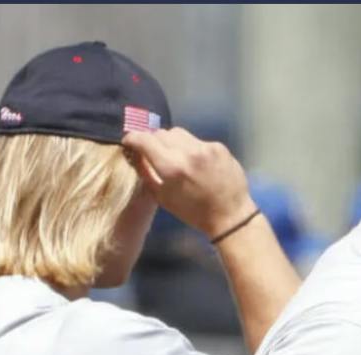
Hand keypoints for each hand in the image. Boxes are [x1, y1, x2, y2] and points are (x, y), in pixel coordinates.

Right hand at [121, 127, 255, 239]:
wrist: (230, 215)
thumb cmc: (193, 211)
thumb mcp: (162, 196)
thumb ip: (145, 171)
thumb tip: (134, 153)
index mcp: (171, 166)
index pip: (144, 139)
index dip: (132, 138)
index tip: (129, 142)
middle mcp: (188, 152)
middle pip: (160, 133)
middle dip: (152, 141)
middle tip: (153, 152)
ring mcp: (205, 147)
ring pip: (178, 133)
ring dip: (171, 141)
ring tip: (175, 156)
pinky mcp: (219, 146)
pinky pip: (196, 140)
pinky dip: (191, 147)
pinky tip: (196, 162)